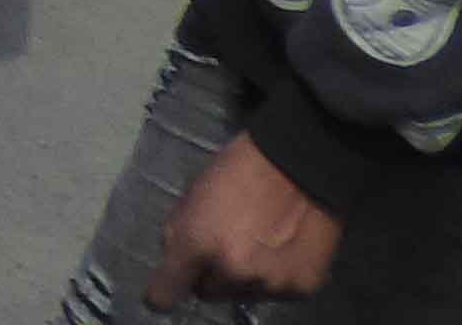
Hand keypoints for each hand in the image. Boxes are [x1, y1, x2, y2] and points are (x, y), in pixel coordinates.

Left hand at [149, 133, 334, 309]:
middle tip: (224, 249)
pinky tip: (281, 251)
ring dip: (244, 278)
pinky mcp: (301, 288)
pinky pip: (277, 293)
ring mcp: (269, 283)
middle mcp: (232, 271)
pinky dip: (275, 278)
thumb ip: (179, 233)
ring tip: (256, 246)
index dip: (161, 294)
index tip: (161, 296)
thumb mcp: (194, 194)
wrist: (299, 165)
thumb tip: (174, 261)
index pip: (167, 291)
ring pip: (243, 295)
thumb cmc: (238, 171)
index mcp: (198, 244)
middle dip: (211, 276)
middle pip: (209, 293)